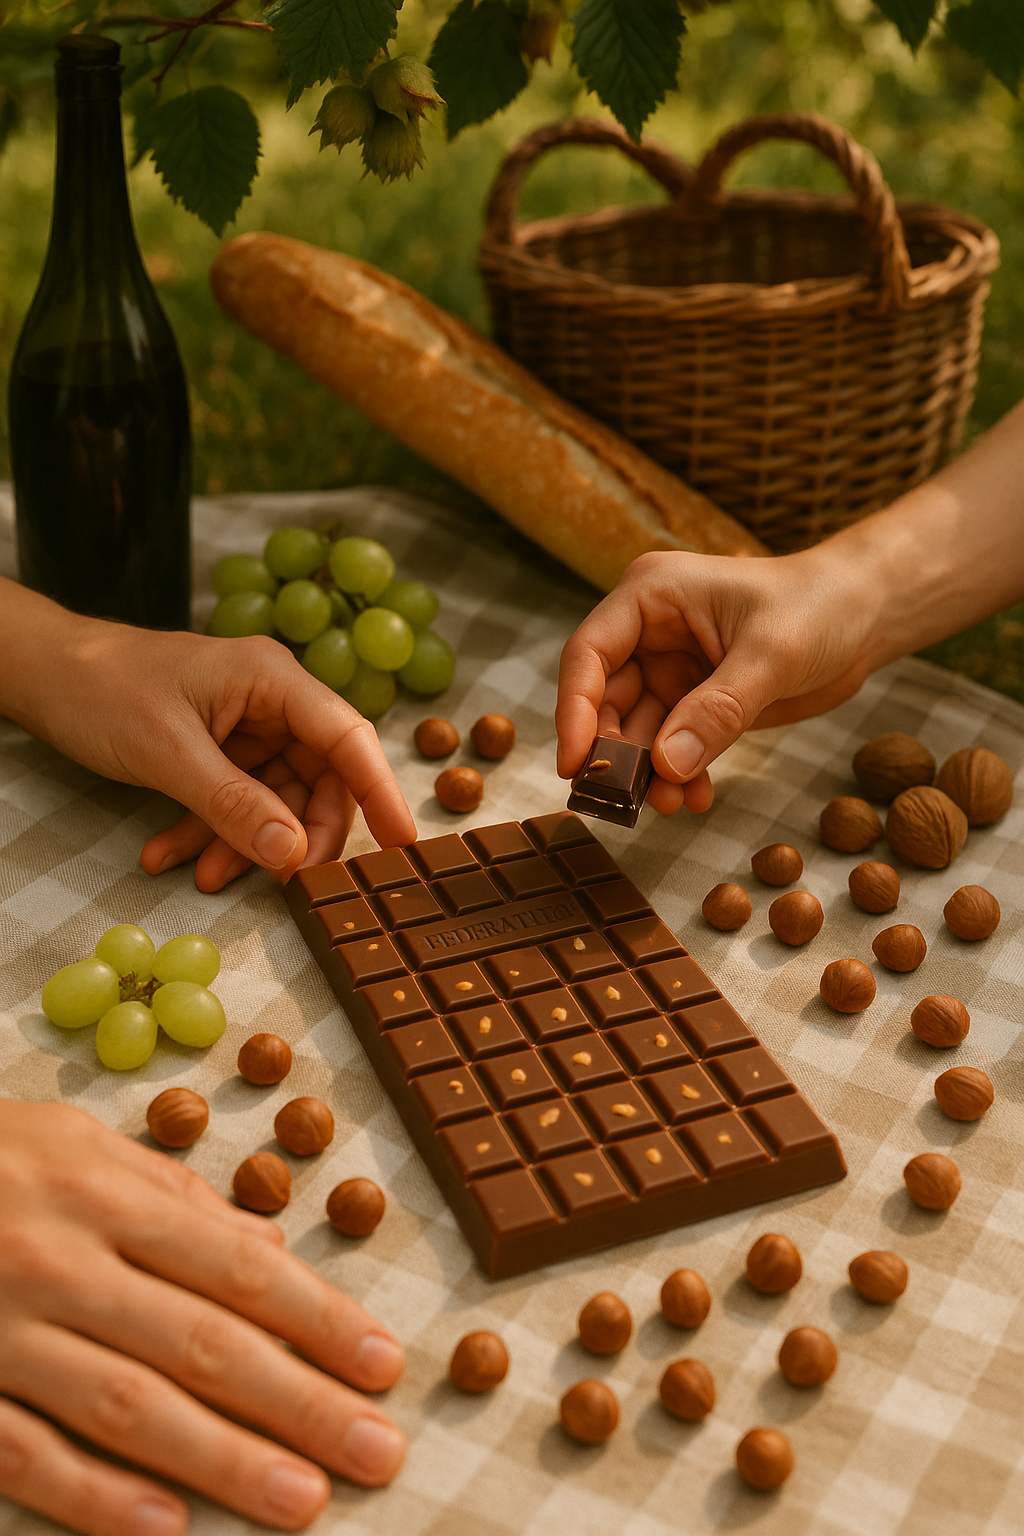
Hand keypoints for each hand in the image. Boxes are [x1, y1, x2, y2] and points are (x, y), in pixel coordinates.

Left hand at [0, 587, 416, 891]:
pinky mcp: (217, 749)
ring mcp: (244, 726)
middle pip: (319, 776)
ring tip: (205, 877)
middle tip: (287, 883)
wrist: (41, 674)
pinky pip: (234, 800)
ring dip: (244, 842)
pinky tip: (172, 857)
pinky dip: (210, 832)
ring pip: (274, 798)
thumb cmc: (101, 690)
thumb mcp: (169, 754)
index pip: (348, 736)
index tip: (402, 843)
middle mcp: (269, 700)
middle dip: (299, 833)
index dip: (382, 791)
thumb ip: (234, 805)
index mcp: (272, 678)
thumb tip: (292, 854)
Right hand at [0, 1100, 406, 1535]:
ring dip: (223, 1461)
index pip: (237, 1267)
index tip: (383, 1365)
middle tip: (378, 1451)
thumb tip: (268, 1252)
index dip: (319, 1319)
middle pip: (202, 1343)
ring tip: (302, 1502)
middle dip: (300, 1403)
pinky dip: (95, 1498)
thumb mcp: (77, 1142)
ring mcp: (1, 1330)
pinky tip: (166, 1530)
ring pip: (128, 1408)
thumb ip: (171, 1194)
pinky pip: (23, 1454)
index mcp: (104, 1193)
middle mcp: (62, 1261)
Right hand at [556, 546, 878, 811]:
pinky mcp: (695, 701)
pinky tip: (695, 796)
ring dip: (647, 773)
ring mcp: (670, 669)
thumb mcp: (771, 655)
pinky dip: (677, 774)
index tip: (575, 763)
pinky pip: (671, 746)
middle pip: (605, 700)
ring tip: (670, 805)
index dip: (575, 710)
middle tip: (625, 801)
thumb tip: (665, 766)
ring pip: (636, 731)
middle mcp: (650, 631)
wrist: (866, 617)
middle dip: (615, 753)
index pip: (589, 654)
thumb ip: (717, 710)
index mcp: (651, 595)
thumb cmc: (819, 607)